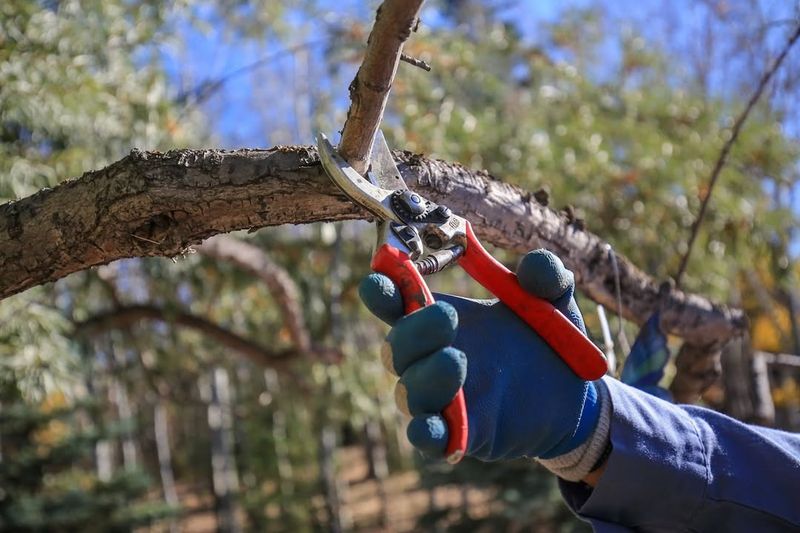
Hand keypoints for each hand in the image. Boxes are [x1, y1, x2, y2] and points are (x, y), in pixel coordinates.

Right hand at [359, 249, 600, 460]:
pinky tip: (435, 426)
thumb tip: (535, 265)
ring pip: (409, 393)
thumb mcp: (555, 301)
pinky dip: (425, 432)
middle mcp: (431, 357)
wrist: (574, 394)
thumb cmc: (548, 340)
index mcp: (440, 317)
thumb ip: (547, 277)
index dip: (382, 290)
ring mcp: (441, 399)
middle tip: (448, 316)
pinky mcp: (458, 436)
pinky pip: (427, 438)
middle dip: (414, 331)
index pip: (396, 302)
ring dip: (425, 377)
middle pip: (397, 347)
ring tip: (456, 360)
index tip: (382, 277)